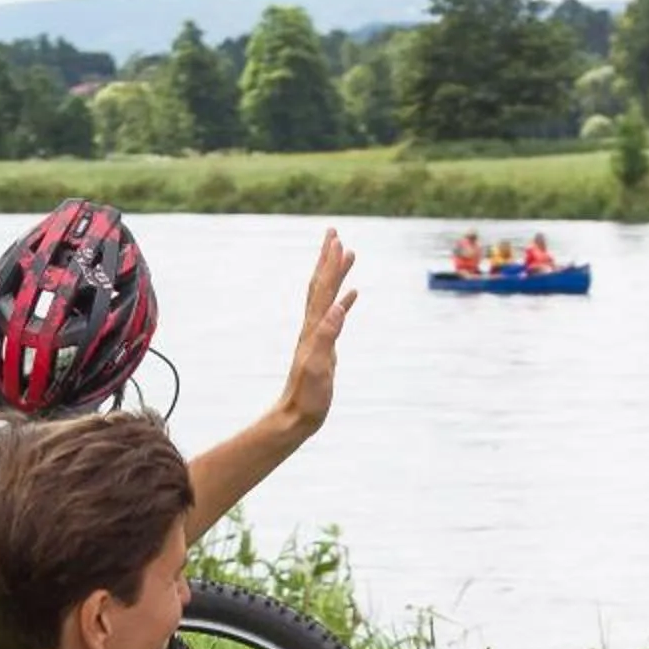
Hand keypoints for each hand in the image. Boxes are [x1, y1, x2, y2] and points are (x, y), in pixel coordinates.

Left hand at [276, 228, 357, 432]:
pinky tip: (351, 295)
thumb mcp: (318, 366)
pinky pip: (335, 315)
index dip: (330, 264)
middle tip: (334, 233)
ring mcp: (318, 335)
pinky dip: (343, 301)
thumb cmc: (308, 396)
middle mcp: (314, 326)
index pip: (323, 289)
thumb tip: (337, 307)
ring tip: (347, 254)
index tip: (336, 240)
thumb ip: (327, 336)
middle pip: (322, 284)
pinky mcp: (324, 346)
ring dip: (336, 274)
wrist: (297, 415)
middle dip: (328, 258)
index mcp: (314, 328)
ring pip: (328, 296)